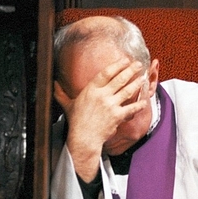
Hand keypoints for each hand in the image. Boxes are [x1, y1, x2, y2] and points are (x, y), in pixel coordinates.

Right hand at [55, 58, 148, 181]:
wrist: (83, 138)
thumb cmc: (76, 122)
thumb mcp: (68, 105)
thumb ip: (61, 94)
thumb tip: (53, 84)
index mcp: (91, 90)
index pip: (106, 73)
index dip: (117, 65)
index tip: (124, 60)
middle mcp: (102, 95)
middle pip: (120, 79)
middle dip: (131, 70)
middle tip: (138, 64)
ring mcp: (110, 105)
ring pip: (127, 91)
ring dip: (137, 83)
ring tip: (143, 77)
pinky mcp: (117, 116)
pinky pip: (131, 108)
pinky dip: (139, 104)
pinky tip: (144, 100)